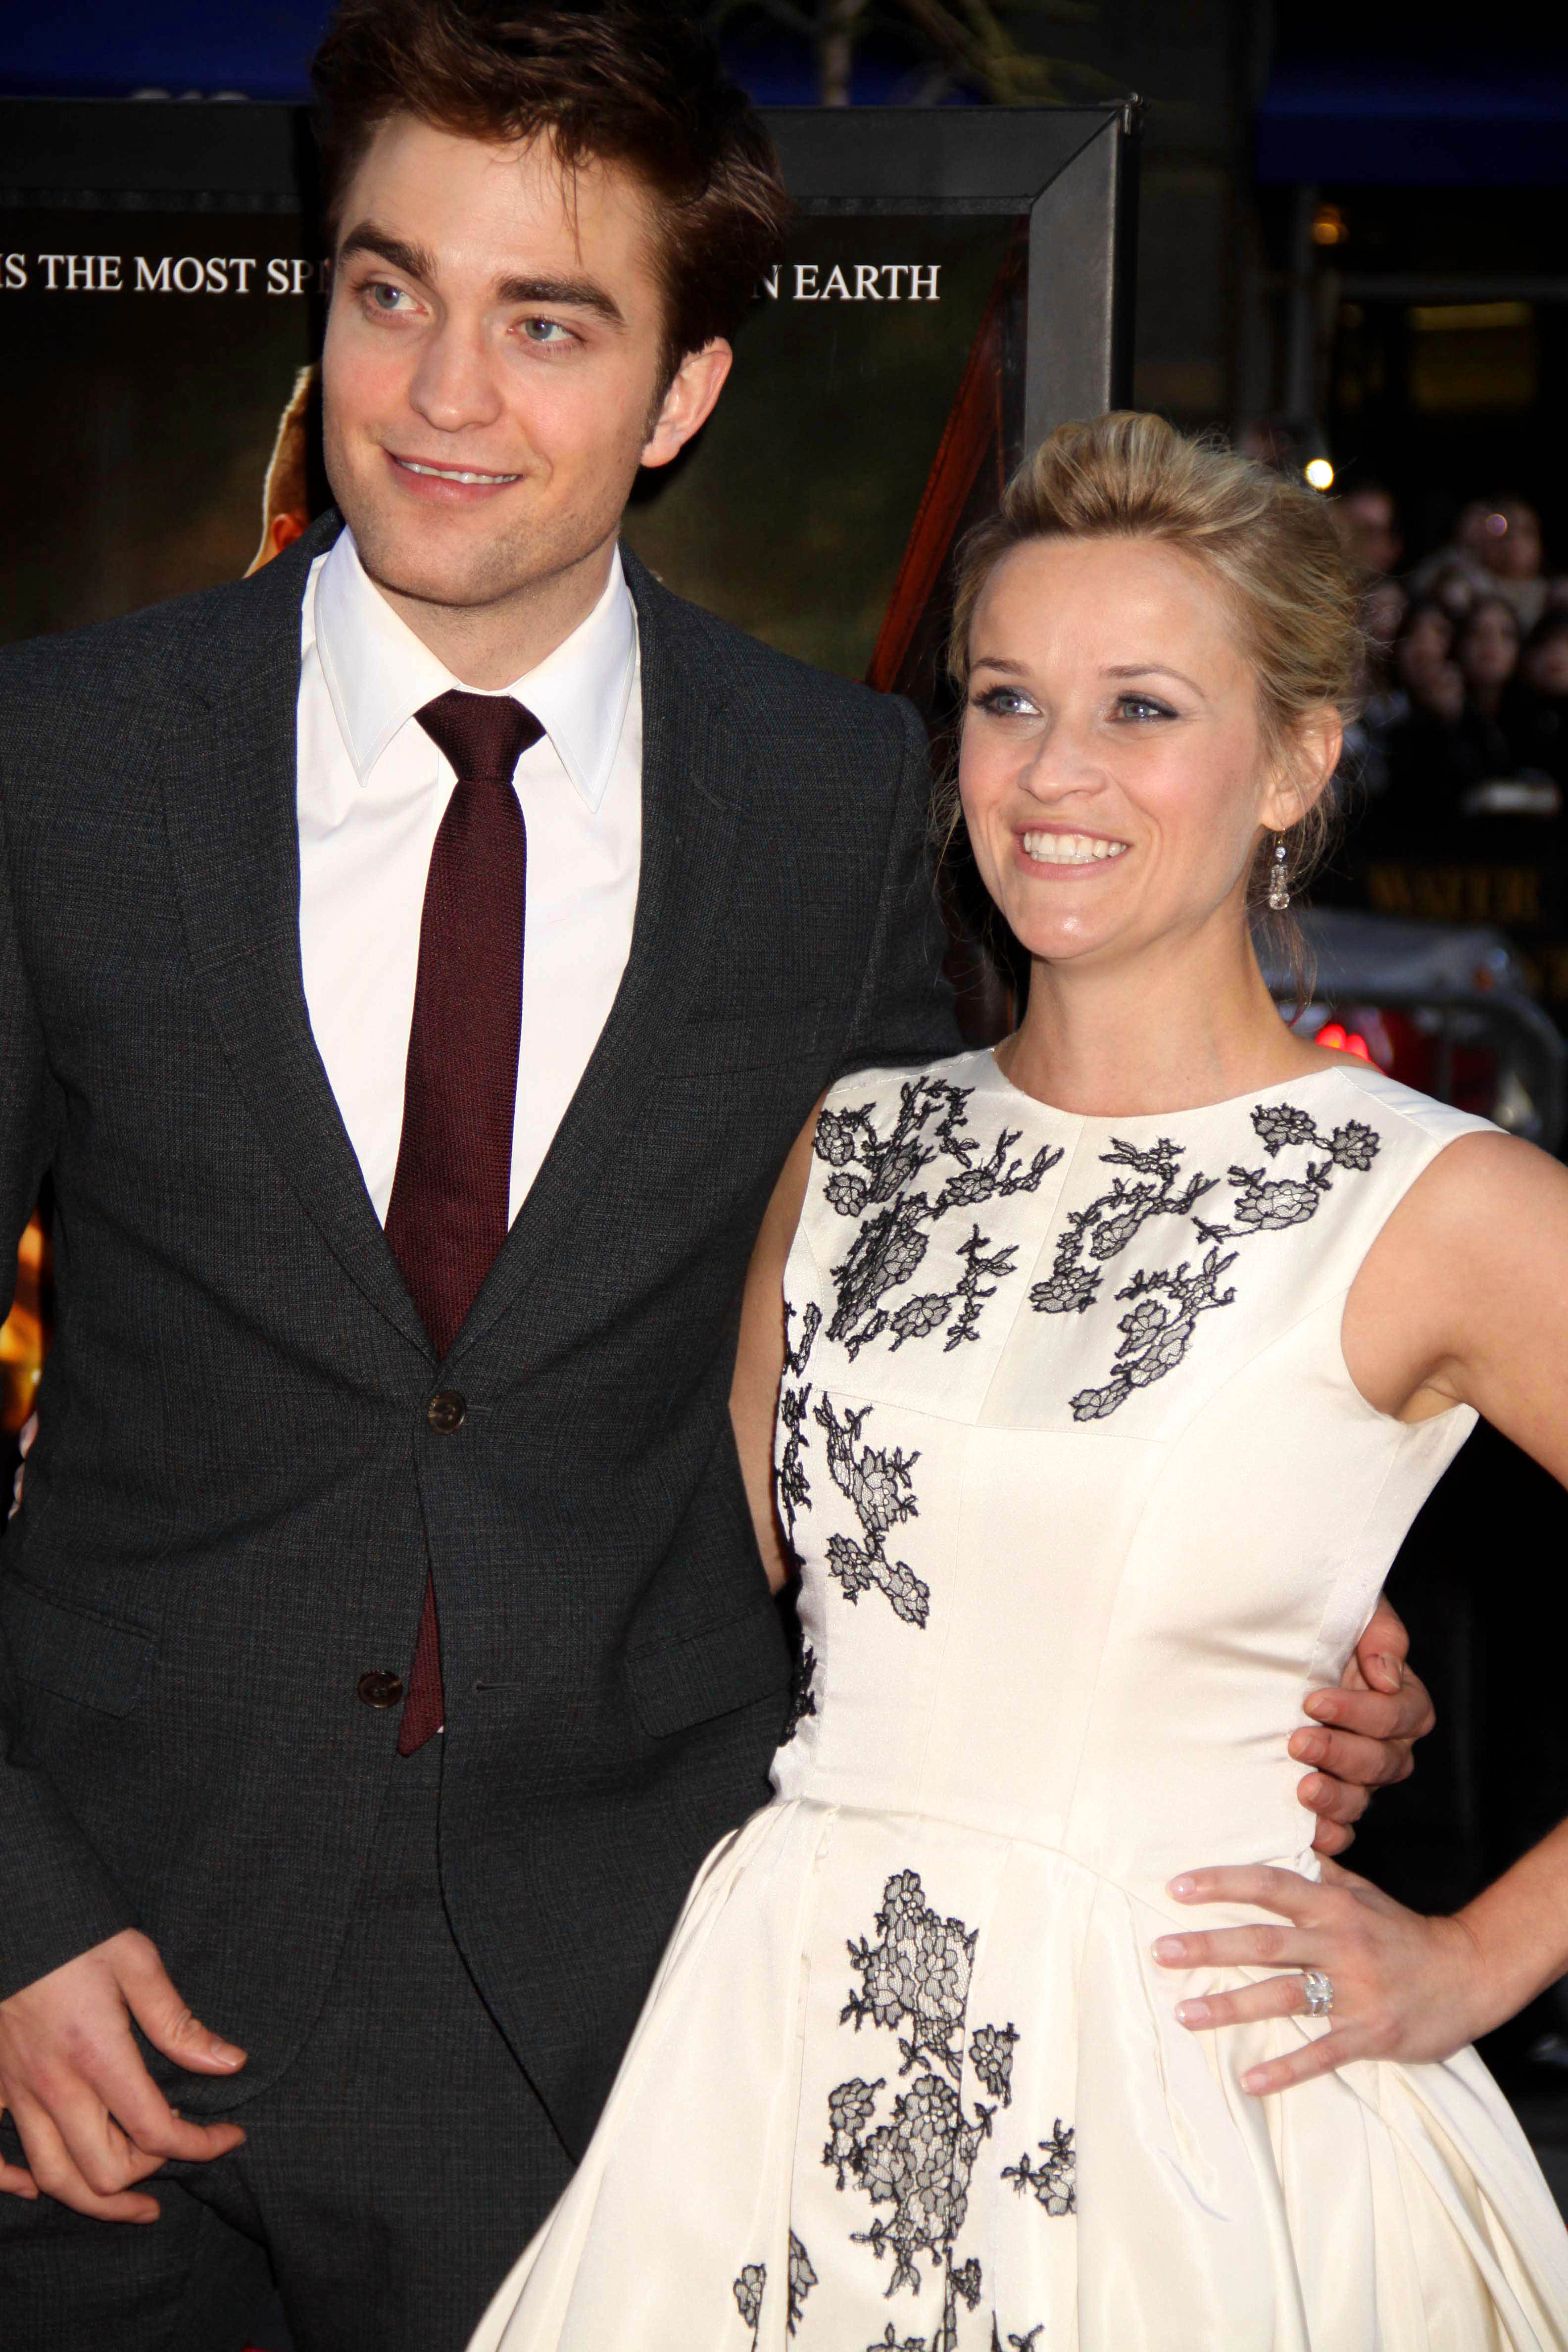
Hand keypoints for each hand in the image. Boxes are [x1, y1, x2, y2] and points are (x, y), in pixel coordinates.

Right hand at [0, 1929, 246, 2221]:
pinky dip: (18, 2184)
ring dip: (98, 2200)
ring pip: (55, 2180)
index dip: (202, 2145)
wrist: (12, 1914)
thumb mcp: (135, 1962)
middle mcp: (53, 2087)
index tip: (230, 2136)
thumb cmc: (74, 1932)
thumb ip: (178, 2022)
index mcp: (96, 2056)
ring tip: (135, 2201)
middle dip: (152, 2174)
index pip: (157, 2130)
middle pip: (105, 2171)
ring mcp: (16, 2094)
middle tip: (180, 2152)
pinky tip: (42, 2185)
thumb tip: (229, 2063)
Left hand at [1151, 1859, 1495, 2095]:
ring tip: (1183, 2014)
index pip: (1268, 1886)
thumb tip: (1280, 1841)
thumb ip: (1319, 1872)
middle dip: (1208, 1946)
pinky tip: (1248, 2081)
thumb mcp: (1362, 1892)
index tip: (1177, 1887)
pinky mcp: (1368, 2034)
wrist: (1468, 1973)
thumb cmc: (1403, 1932)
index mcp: (1333, 1906)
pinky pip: (1320, 2053)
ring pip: (1282, 1997)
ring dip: (1230, 2007)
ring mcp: (1353, 1991)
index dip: (1222, 1884)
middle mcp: (1338, 1943)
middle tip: (1160, 1952)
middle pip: (1264, 1942)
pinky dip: (1284, 2069)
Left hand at [1294, 1594, 1434, 1856]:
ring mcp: (1358, 1775)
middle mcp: (1386, 1742)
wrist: (1271, 1645)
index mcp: (1400, 1701)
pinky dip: (1330, 1833)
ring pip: (1363, 1797)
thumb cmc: (1320, 1627)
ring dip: (1335, 1797)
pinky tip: (1311, 1831)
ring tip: (1303, 1789)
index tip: (1314, 1700)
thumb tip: (1386, 1676)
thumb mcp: (1353, 1615)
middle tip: (1298, 1742)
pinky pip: (1343, 1827)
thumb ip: (1380, 1635)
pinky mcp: (1332, 1797)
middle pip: (1383, 1762)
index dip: (1361, 1712)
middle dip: (1341, 1753)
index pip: (1399, 1716)